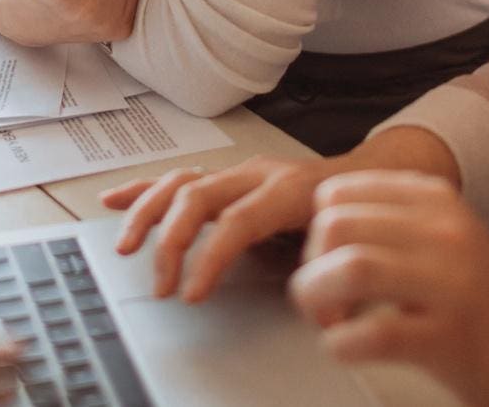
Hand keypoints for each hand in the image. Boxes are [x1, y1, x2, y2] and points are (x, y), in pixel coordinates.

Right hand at [98, 125, 461, 301]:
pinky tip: (114, 201)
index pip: (236, 221)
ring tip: (127, 248)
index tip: (191, 293)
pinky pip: (177, 178)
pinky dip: (143, 190)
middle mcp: (259, 175)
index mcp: (289, 191)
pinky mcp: (228, 178)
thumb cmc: (359, 215)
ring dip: (147, 214)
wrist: (373, 179)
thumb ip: (337, 282)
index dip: (210, 257)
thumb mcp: (353, 247)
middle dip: (171, 241)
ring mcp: (240, 173)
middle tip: (161, 284)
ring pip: (180, 183)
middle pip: (198, 196)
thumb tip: (325, 316)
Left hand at [289, 172, 488, 406]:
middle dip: (311, 265)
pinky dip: (342, 343)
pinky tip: (348, 347)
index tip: (325, 260)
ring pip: (350, 268)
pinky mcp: (450, 340)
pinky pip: (372, 333)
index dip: (315, 230)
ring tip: (331, 321)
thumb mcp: (443, 235)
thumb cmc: (482, 301)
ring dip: (319, 299)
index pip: (338, 192)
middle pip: (335, 225)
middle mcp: (444, 233)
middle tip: (324, 298)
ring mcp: (451, 285)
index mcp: (437, 200)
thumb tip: (316, 228)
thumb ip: (390, 221)